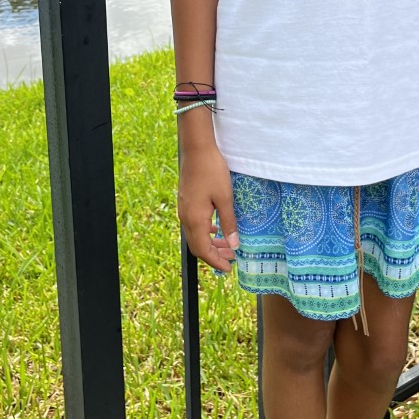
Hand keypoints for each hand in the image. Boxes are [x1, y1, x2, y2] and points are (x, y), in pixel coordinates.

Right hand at [177, 140, 238, 272]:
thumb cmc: (212, 171)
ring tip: (227, 245)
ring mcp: (184, 209)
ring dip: (211, 243)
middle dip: (214, 254)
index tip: (229, 269)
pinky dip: (206, 231)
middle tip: (232, 258)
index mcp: (195, 220)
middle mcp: (186, 218)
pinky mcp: (186, 202)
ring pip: (196, 235)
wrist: (196, 149)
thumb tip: (234, 244)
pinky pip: (194, 224)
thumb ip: (229, 222)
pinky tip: (216, 227)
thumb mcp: (225, 198)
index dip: (215, 262)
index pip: (203, 250)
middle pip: (198, 245)